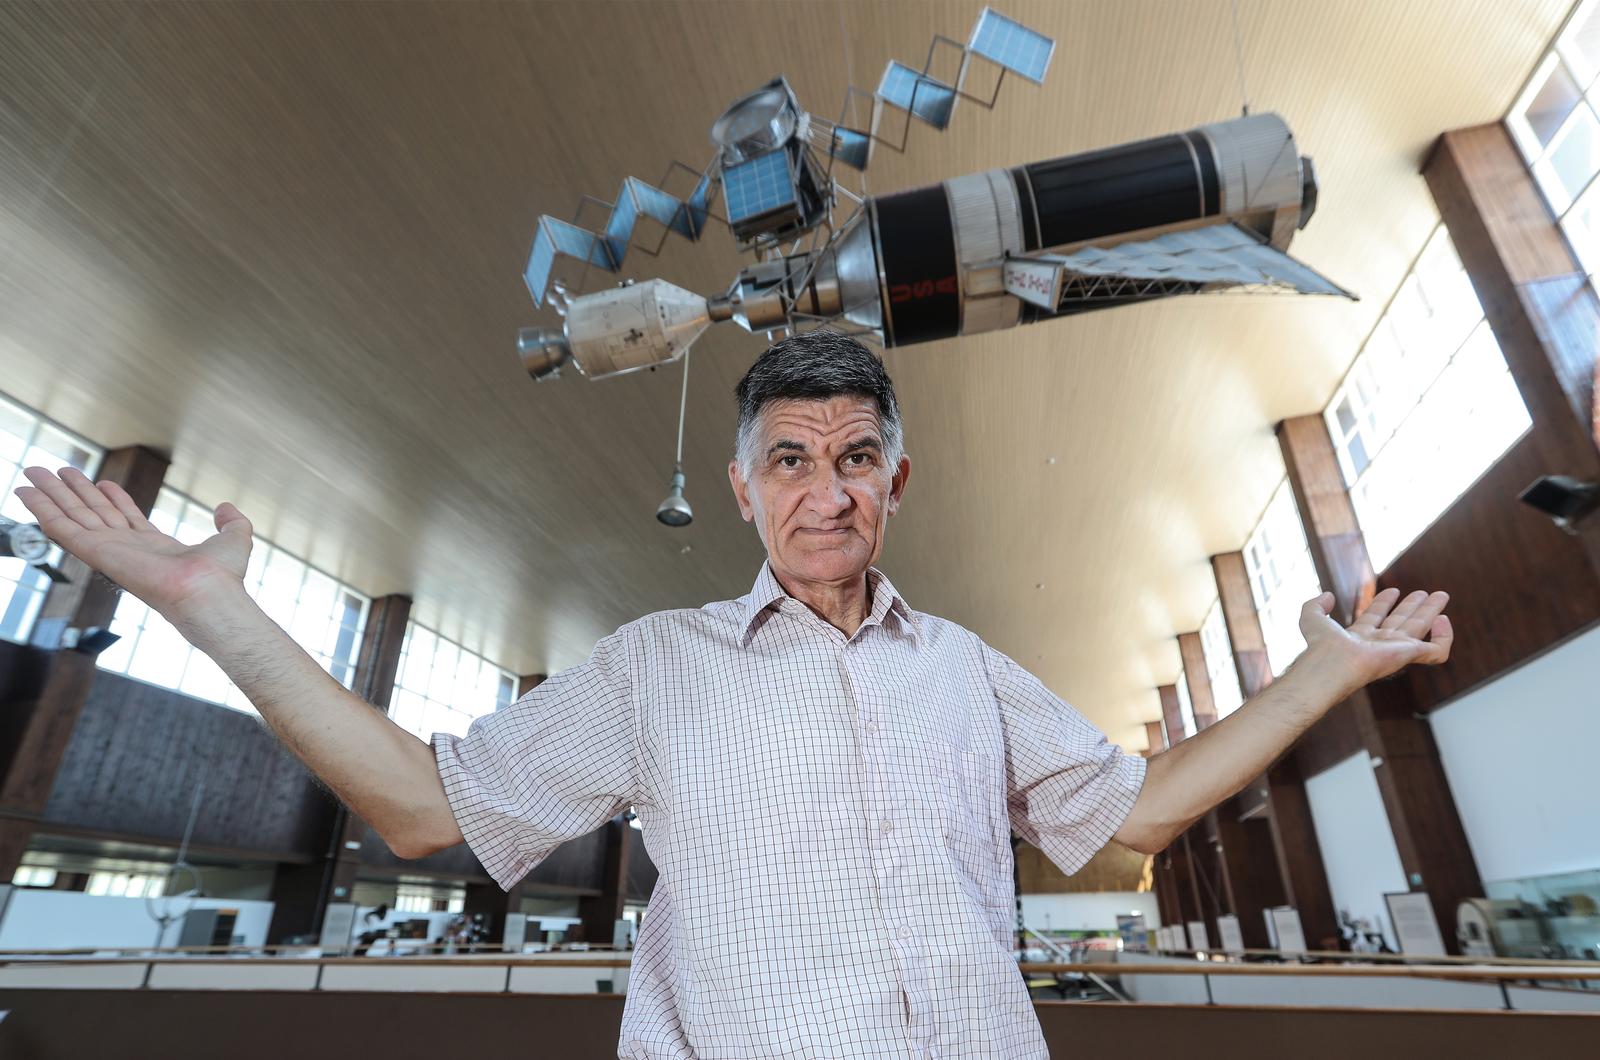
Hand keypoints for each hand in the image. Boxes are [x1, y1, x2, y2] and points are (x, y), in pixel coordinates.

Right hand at [14, 466, 253, 619]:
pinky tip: (28, 494)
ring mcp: (109, 550)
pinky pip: (62, 528)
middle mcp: (128, 548)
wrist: (208, 592)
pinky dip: (42, 510)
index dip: (111, 499)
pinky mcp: (96, 552)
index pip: (126, 518)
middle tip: (54, 471)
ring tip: (34, 473)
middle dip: (73, 492)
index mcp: (155, 546)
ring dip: (51, 495)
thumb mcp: (235, 537)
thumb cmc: (222, 575)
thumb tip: (226, 507)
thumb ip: (231, 521)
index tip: (99, 482)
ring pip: (73, 516)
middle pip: (93, 513)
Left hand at [1298, 587, 1452, 692]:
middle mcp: (1380, 644)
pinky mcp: (1410, 655)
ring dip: (1431, 611)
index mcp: (1359, 637)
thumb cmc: (1322, 644)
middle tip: (1426, 592)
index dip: (1383, 603)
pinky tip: (1442, 619)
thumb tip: (1327, 595)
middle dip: (1413, 606)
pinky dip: (1445, 637)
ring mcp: (1396, 650)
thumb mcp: (1312, 618)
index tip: (1392, 590)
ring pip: (1420, 629)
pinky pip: (1437, 650)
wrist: (1334, 661)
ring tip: (1441, 595)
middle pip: (1401, 622)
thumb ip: (1315, 605)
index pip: (1376, 618)